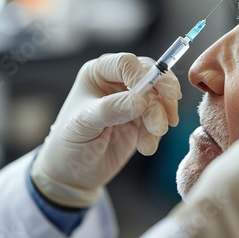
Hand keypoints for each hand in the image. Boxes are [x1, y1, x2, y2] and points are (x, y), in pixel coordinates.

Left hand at [31, 53, 181, 207]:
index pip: (125, 63)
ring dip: (160, 118)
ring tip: (151, 140)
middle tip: (169, 118)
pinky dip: (157, 133)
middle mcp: (116, 82)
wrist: (74, 174)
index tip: (147, 98)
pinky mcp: (142, 119)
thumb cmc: (70, 144)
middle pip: (150, 74)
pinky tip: (146, 147)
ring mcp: (131, 100)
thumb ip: (111, 110)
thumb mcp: (84, 125)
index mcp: (98, 73)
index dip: (142, 75)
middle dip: (161, 96)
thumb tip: (141, 101)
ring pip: (159, 97)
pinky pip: (160, 118)